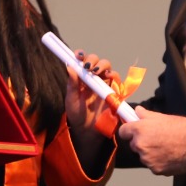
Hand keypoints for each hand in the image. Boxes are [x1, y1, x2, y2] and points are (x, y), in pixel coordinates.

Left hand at [65, 49, 119, 172]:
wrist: (87, 130)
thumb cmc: (77, 114)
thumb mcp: (71, 99)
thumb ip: (72, 84)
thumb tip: (69, 66)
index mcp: (81, 77)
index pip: (82, 60)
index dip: (81, 55)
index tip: (78, 55)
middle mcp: (93, 77)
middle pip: (96, 60)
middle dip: (93, 59)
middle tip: (88, 67)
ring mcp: (104, 83)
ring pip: (107, 67)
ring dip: (103, 66)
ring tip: (96, 71)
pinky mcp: (113, 91)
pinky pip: (116, 79)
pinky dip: (114, 75)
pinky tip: (108, 76)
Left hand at [117, 106, 185, 176]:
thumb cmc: (182, 129)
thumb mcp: (163, 117)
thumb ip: (146, 115)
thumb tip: (137, 111)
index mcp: (140, 130)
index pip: (123, 132)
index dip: (129, 131)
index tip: (133, 131)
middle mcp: (140, 145)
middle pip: (133, 145)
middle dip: (141, 142)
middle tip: (156, 138)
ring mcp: (147, 159)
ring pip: (143, 156)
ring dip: (150, 153)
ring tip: (165, 147)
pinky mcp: (155, 169)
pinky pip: (152, 165)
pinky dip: (158, 162)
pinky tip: (169, 155)